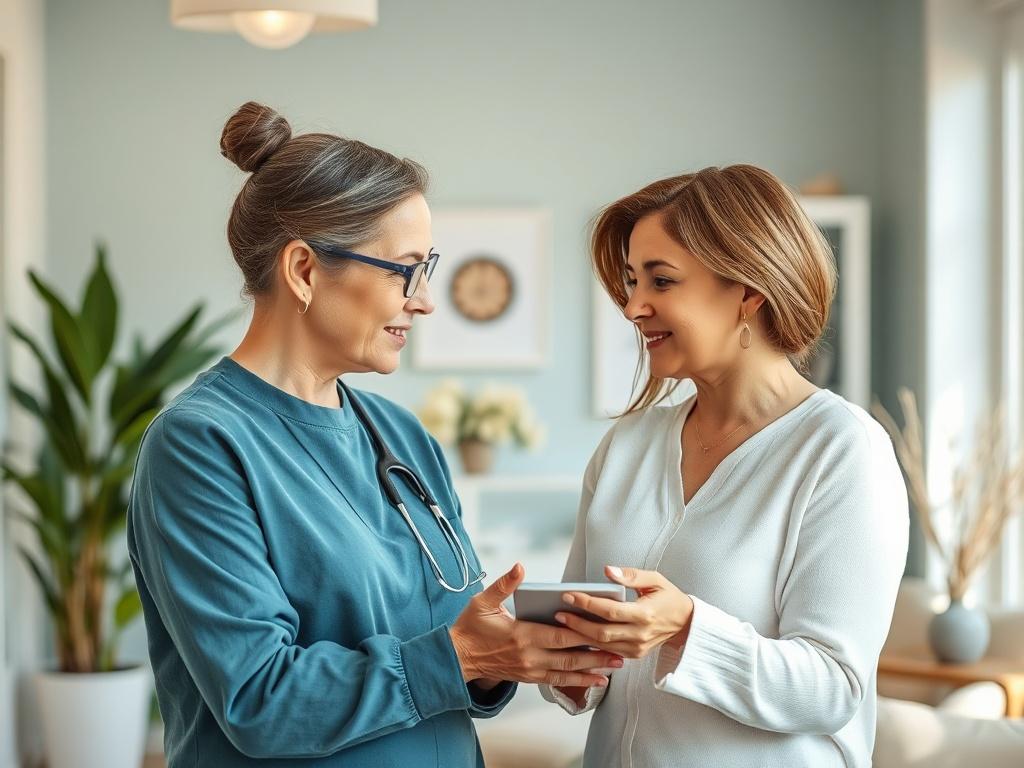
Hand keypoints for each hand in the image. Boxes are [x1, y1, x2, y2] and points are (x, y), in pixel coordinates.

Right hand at [449, 563, 623, 687]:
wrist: (458, 658)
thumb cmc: (471, 627)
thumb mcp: (483, 602)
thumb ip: (504, 585)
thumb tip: (520, 567)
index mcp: (521, 635)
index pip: (558, 634)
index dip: (581, 632)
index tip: (601, 628)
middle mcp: (529, 656)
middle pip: (569, 656)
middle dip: (596, 654)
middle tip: (620, 651)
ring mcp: (530, 670)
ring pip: (567, 672)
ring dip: (592, 670)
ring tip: (615, 666)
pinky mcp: (529, 678)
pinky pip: (558, 682)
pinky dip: (579, 682)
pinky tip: (595, 680)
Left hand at [554, 565, 693, 659]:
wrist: (685, 622)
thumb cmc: (668, 597)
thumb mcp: (655, 579)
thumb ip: (631, 575)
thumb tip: (607, 570)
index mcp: (645, 614)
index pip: (610, 611)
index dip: (587, 604)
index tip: (568, 596)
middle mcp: (640, 634)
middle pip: (601, 633)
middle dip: (577, 623)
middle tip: (558, 613)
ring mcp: (637, 648)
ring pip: (602, 645)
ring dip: (580, 635)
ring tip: (562, 623)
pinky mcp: (634, 655)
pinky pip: (608, 651)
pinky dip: (591, 644)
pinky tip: (577, 634)